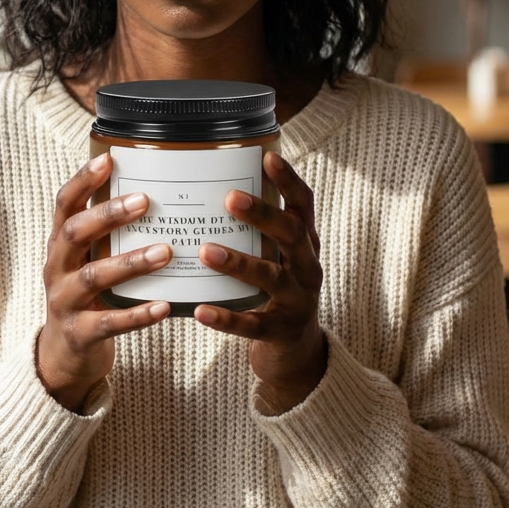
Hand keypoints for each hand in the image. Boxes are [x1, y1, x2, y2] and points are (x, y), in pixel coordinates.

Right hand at [37, 152, 171, 411]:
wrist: (63, 354)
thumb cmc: (87, 294)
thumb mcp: (87, 260)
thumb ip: (107, 233)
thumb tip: (157, 190)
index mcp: (60, 244)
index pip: (64, 205)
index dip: (82, 181)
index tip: (108, 160)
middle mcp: (56, 268)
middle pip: (75, 234)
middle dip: (108, 215)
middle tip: (145, 201)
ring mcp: (65, 301)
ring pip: (94, 276)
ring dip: (131, 263)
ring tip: (166, 252)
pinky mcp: (79, 333)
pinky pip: (109, 322)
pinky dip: (137, 315)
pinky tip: (165, 306)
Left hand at [194, 150, 326, 413]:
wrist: (299, 350)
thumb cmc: (278, 287)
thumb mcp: (278, 255)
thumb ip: (259, 227)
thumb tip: (211, 181)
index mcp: (305, 243)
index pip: (303, 205)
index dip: (288, 180)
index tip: (268, 157)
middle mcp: (307, 267)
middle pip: (291, 235)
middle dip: (262, 215)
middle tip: (230, 198)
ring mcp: (297, 301)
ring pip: (271, 278)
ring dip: (238, 263)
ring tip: (206, 251)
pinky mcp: (280, 332)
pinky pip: (252, 325)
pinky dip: (226, 318)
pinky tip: (200, 310)